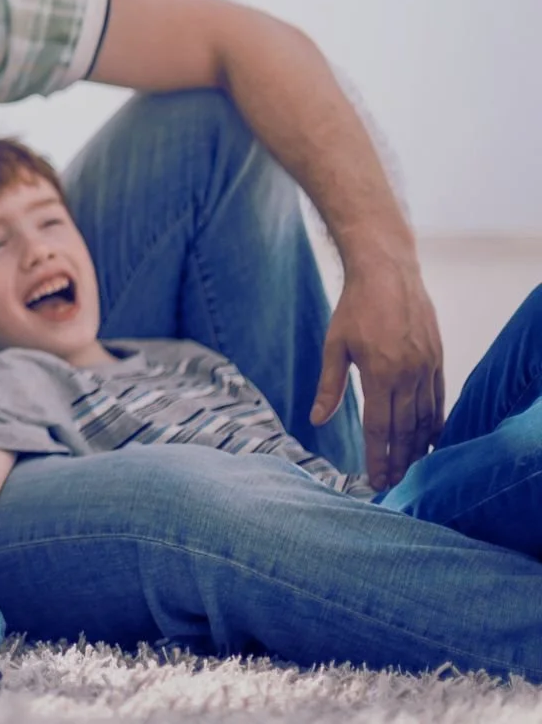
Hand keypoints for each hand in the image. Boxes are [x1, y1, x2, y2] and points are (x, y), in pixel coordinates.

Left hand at [311, 254, 444, 488]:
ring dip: (419, 447)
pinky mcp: (437, 359)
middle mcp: (408, 374)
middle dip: (399, 460)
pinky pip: (439, 399)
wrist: (388, 273)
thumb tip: (317, 420)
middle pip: (405, 429)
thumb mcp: (334, 346)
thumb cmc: (355, 308)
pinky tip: (431, 440)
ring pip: (426, 418)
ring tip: (411, 469)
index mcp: (380, 374)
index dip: (377, 456)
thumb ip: (330, 386)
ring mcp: (427, 367)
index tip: (375, 479)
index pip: (378, 427)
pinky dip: (436, 423)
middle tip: (394, 483)